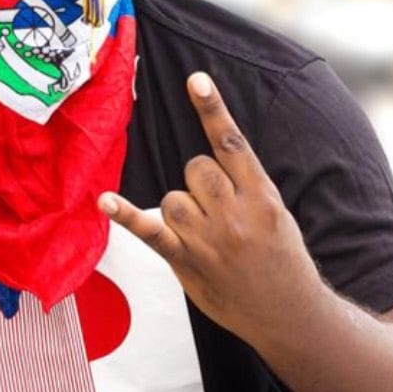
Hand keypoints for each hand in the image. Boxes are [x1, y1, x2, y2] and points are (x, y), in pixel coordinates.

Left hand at [99, 72, 321, 346]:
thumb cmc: (282, 260)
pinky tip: (104, 201)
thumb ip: (246, 185)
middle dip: (198, 181)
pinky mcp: (187, 261)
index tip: (194, 79)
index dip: (211, 109)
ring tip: (204, 236)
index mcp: (262, 195)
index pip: (231, 143)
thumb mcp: (277, 213)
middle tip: (216, 211)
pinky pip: (149, 231)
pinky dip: (125, 216)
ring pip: (172, 197)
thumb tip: (212, 158)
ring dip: (180, 210)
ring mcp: (209, 239)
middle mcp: (235, 213)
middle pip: (194, 168)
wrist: (288, 312)